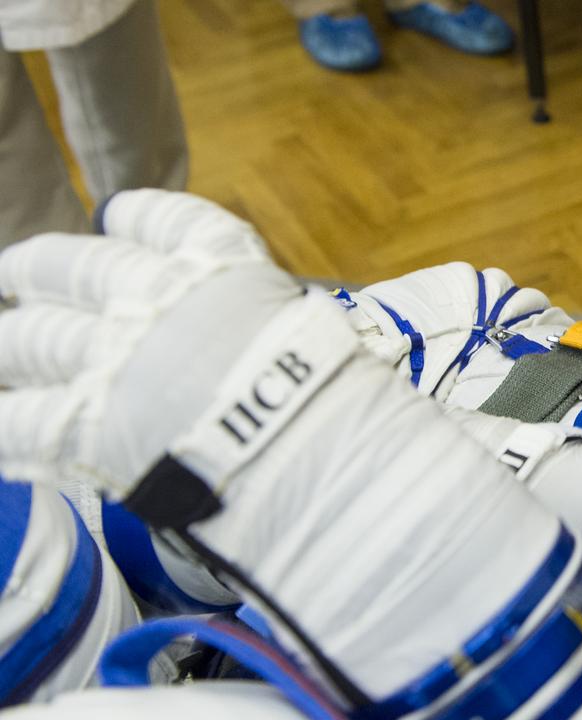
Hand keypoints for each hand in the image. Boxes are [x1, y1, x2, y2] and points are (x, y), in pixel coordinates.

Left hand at [0, 190, 573, 701]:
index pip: (171, 222)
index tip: (117, 216)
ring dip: (10, 337)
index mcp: (232, 279)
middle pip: (80, 266)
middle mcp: (167, 304)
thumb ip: (322, 357)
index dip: (136, 217)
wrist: (334, 468)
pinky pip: (20, 422)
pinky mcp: (91, 425)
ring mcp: (120, 359)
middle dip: (45, 269)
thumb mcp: (349, 366)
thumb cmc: (361, 424)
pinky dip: (2, 425)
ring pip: (34, 332)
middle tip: (21, 272)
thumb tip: (371, 383)